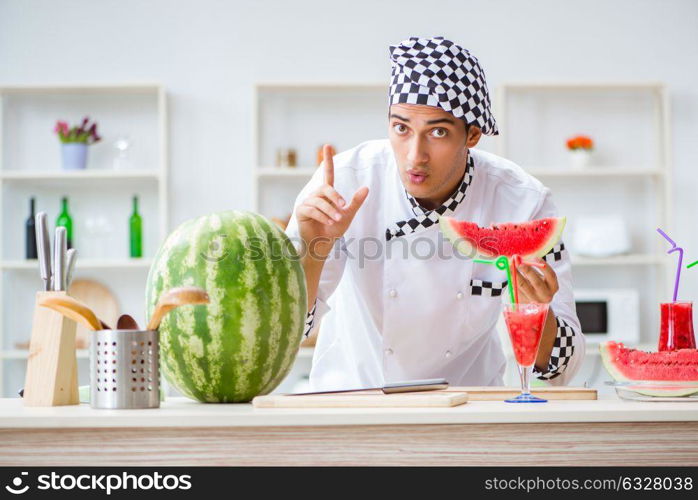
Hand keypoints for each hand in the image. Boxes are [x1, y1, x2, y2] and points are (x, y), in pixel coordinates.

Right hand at [296, 144, 368, 259]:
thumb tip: (366, 187)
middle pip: (325, 188)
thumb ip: (355, 202)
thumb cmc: (333, 230)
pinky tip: (328, 222)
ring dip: (330, 210)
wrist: (322, 244)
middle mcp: (315, 195)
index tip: (327, 146)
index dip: (328, 160)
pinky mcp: (300, 211)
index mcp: (326, 194)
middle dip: (335, 196)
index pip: (327, 174)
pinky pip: (312, 209)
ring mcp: (307, 202)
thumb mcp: (348, 215)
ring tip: (337, 220)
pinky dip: (322, 216)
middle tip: (344, 206)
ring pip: (319, 201)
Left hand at [515, 257, 558, 303]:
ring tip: (510, 266)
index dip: (544, 266)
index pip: (551, 275)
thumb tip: (518, 258)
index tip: (535, 258)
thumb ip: (531, 268)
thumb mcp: (538, 276)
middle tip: (519, 263)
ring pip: (523, 286)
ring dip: (515, 275)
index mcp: (553, 287)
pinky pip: (516, 290)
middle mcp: (546, 295)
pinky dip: (512, 281)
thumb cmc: (535, 284)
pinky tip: (511, 277)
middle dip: (528, 271)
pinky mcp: (524, 303)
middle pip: (537, 282)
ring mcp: (534, 301)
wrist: (532, 303)